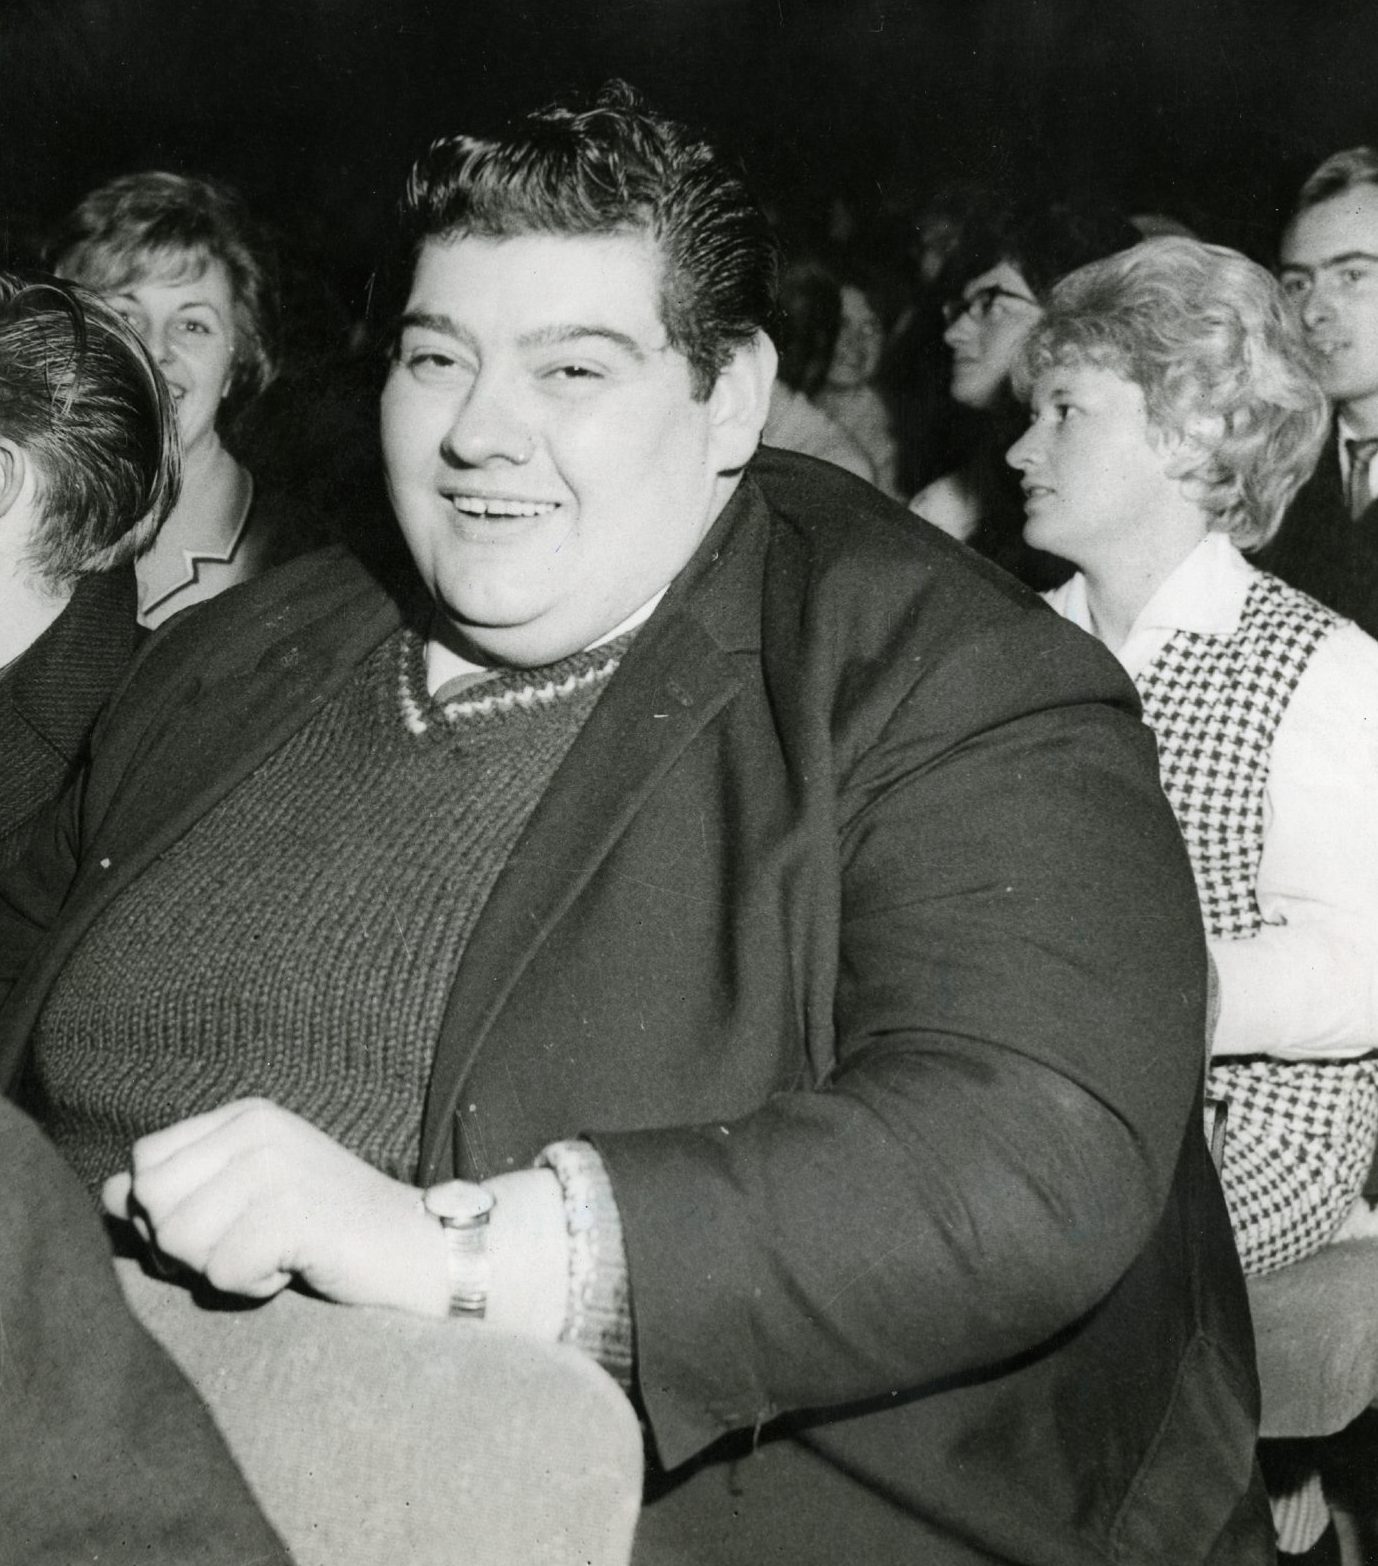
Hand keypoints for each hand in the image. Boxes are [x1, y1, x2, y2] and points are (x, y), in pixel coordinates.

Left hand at [102, 1098, 449, 1315]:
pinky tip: (295, 1268)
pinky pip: (220, 1273)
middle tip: (247, 1247)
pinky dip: (253, 1287)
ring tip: (275, 1254)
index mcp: (245, 1116)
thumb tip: (105, 1193)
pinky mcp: (292, 1211)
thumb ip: (179, 1195)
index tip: (226, 1226)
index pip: (145, 1162)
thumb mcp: (245, 1201)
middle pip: (150, 1202)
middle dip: (184, 1246)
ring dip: (220, 1270)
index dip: (165, 1212)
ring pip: (178, 1241)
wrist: (418, 1247)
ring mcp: (275, 1165)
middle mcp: (257, 1129)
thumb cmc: (328, 1232)